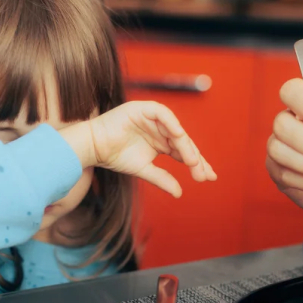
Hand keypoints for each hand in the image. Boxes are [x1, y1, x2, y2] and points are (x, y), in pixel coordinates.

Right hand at [61, 101, 215, 197]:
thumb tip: (179, 193)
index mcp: (162, 142)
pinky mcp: (143, 109)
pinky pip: (163, 114)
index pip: (184, 152)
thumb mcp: (143, 170)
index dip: (197, 163)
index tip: (208, 177)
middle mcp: (161, 129)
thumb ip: (162, 179)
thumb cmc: (114, 156)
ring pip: (176, 130)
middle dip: (194, 158)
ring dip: (185, 145)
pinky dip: (171, 123)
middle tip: (203, 174)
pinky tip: (179, 137)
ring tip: (192, 162)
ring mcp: (153, 118)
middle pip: (184, 142)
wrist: (93, 147)